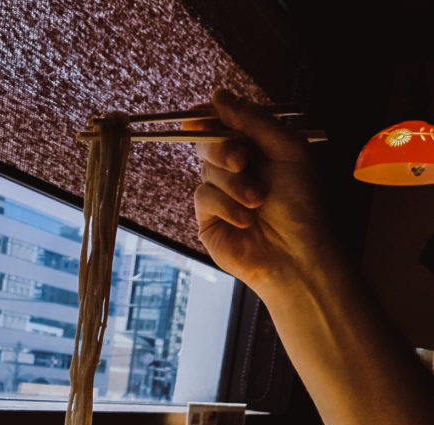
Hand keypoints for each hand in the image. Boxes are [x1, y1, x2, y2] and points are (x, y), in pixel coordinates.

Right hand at [193, 89, 333, 294]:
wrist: (296, 251)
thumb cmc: (300, 204)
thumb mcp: (286, 149)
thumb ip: (253, 121)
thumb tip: (218, 95)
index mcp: (256, 148)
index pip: (224, 122)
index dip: (210, 115)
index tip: (201, 112)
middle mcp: (235, 169)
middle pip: (208, 142)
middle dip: (223, 148)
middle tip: (243, 161)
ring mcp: (219, 194)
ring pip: (207, 170)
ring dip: (235, 184)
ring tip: (258, 201)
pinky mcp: (208, 220)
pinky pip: (204, 197)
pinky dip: (227, 205)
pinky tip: (247, 219)